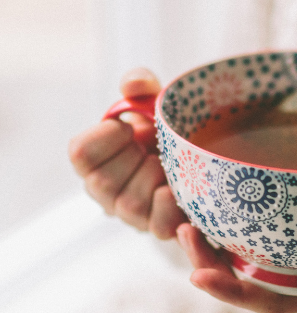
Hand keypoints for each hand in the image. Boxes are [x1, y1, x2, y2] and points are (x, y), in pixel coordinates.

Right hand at [68, 68, 185, 238]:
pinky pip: (161, 229)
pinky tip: (182, 202)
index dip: (106, 136)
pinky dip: (173, 214)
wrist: (201, 154)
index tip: (128, 126)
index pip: (81, 152)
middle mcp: (107, 191)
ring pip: (132, 204)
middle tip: (154, 145)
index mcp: (96, 158)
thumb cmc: (164, 127)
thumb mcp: (152, 99)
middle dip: (133, 157)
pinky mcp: (163, 227)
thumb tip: (134, 84)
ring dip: (156, 178)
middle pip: (104, 182)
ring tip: (172, 164)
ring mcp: (134, 214)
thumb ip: (140, 84)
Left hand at [177, 174, 296, 312]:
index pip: (281, 303)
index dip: (238, 293)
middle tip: (183, 228)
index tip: (198, 279)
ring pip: (256, 271)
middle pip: (252, 287)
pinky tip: (228, 214)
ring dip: (218, 251)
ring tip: (189, 219)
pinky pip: (274, 256)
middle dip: (212, 264)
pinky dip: (246, 241)